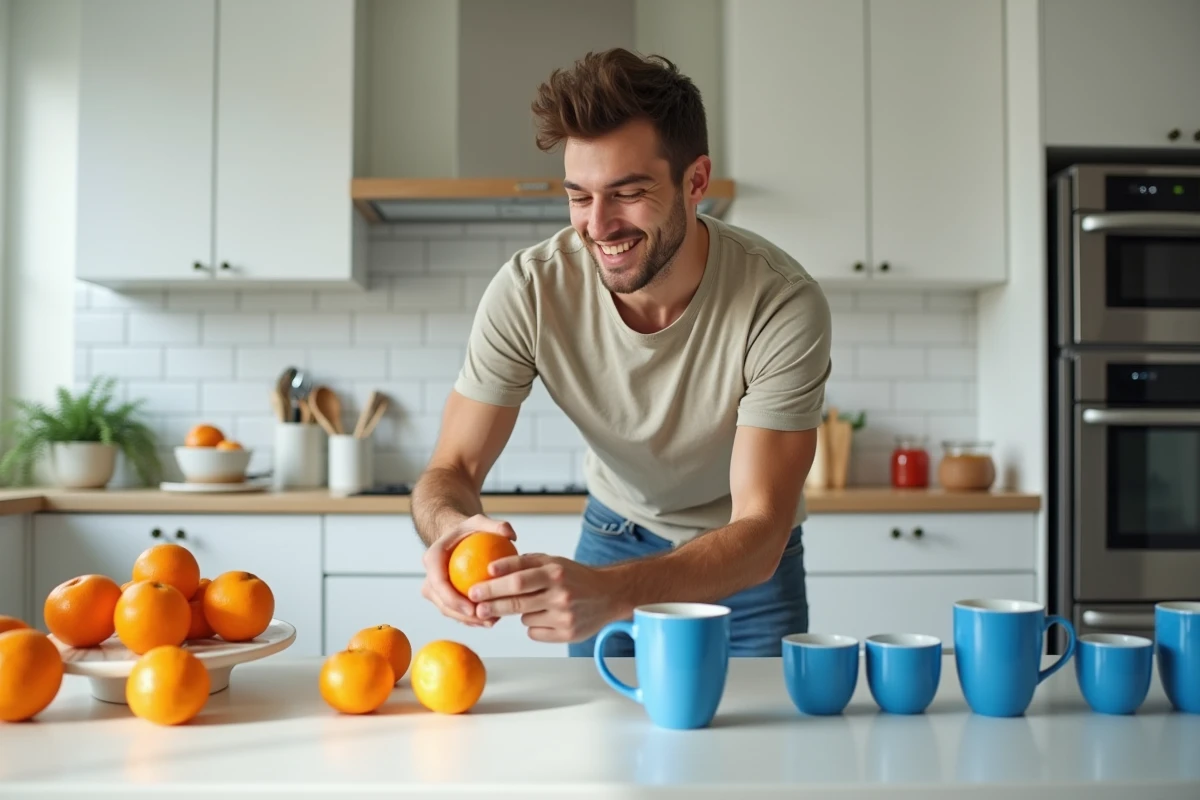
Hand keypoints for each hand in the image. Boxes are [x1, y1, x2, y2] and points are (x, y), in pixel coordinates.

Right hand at [420, 514, 515, 627]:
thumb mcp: (479, 522)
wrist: (457, 538)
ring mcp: (436, 589)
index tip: (473, 607)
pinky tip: (490, 620)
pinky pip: (456, 611)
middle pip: (442, 602)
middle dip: (462, 616)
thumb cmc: (467, 531)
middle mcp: (431, 576)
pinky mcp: (445, 597)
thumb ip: (495, 525)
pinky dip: (471, 618)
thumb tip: (511, 534)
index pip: (438, 582)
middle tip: (486, 620)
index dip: (453, 599)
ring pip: (448, 611)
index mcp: (433, 558)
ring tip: (491, 622)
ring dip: (468, 620)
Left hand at [468, 554, 617, 642]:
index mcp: (555, 573)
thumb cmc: (576, 576)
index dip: (496, 581)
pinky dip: (534, 625)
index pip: (519, 577)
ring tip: (540, 604)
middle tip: (474, 605)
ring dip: (522, 612)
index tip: (477, 584)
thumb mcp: (554, 562)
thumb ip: (526, 564)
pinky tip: (549, 616)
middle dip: (491, 602)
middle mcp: (560, 594)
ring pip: (524, 618)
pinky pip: (534, 632)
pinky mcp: (567, 634)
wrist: (609, 595)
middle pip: (516, 601)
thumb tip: (493, 569)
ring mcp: (564, 616)